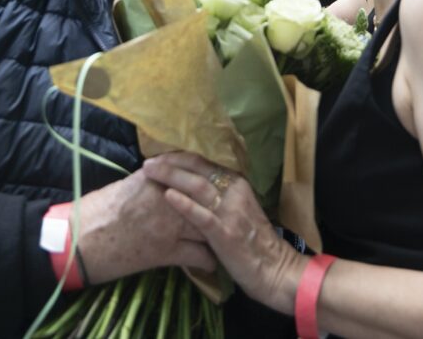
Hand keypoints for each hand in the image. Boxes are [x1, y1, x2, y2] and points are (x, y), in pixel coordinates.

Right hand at [73, 169, 215, 283]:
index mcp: (155, 179)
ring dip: (218, 234)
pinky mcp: (166, 253)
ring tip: (223, 237)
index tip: (219, 183)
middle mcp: (167, 199)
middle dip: (219, 206)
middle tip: (229, 211)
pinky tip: (211, 262)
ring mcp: (169, 227)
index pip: (193, 173)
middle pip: (206, 199)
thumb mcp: (126, 186)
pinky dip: (208, 260)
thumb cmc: (96, 211)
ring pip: (208, 227)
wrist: (79, 241)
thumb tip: (169, 180)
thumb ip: (152, 181)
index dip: (210, 179)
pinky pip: (199, 256)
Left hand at [142, 152, 306, 313]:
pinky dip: (184, 204)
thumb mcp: (239, 208)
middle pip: (198, 168)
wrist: (273, 267)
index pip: (205, 162)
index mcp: (237, 183)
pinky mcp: (224, 232)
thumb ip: (221, 194)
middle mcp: (234, 191)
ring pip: (197, 186)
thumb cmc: (252, 240)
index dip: (181, 157)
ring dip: (171, 176)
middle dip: (171, 162)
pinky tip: (168, 196)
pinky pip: (201, 215)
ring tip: (150, 171)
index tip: (161, 155)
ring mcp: (230, 211)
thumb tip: (194, 182)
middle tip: (148, 161)